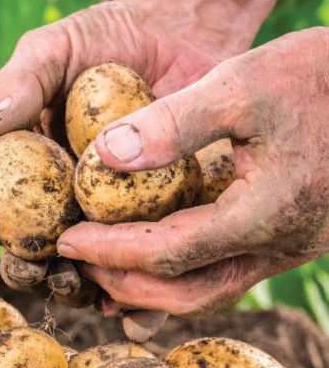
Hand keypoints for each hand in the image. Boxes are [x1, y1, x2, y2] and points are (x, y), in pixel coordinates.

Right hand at [0, 0, 229, 338]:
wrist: (178, 37)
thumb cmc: (101, 39)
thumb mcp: (54, 47)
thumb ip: (21, 80)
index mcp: (17, 168)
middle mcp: (52, 202)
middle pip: (23, 250)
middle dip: (21, 267)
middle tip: (31, 264)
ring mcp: (102, 220)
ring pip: (76, 271)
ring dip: (71, 288)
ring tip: (80, 284)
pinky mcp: (152, 228)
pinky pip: (139, 274)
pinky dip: (136, 303)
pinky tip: (136, 312)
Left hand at [57, 27, 328, 316]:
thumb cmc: (325, 75)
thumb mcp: (247, 83)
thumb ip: (176, 122)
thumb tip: (103, 157)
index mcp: (266, 214)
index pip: (166, 253)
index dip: (109, 251)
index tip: (64, 240)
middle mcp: (281, 246)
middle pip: (184, 292)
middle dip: (122, 281)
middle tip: (75, 260)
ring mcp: (290, 248)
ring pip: (208, 292)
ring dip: (150, 288)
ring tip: (101, 269)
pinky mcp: (292, 238)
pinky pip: (226, 273)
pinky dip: (180, 274)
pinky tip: (149, 260)